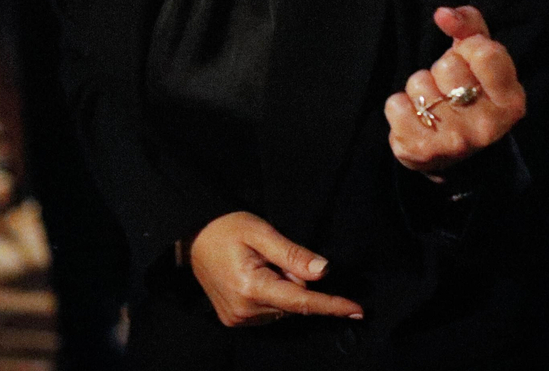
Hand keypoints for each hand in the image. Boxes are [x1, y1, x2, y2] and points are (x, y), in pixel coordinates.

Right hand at [189, 212, 363, 326]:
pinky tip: (257, 278)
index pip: (302, 301)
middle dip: (296, 283)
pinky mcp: (233, 320)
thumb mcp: (260, 232)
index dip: (332, 305)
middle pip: (292, 304)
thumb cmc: (225, 228)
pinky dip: (272, 297)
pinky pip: (268, 313)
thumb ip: (293, 254)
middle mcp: (244, 310)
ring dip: (283, 290)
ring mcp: (237, 318)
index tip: (358, 309)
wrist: (191, 237)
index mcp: (251, 287)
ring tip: (260, 265)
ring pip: (281, 310)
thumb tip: (324, 272)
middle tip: (275, 257)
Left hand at [385, 5, 525, 174]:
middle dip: (441, 71)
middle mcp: (487, 126)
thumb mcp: (479, 60)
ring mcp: (454, 141)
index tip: (470, 63)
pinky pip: (395, 104)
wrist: (455, 158)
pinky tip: (416, 120)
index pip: (485, 52)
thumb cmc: (468, 96)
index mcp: (511, 102)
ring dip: (419, 89)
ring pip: (418, 83)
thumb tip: (443, 14)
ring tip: (433, 107)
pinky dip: (399, 106)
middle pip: (447, 65)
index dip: (469, 49)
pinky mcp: (421, 151)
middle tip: (449, 91)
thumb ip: (470, 26)